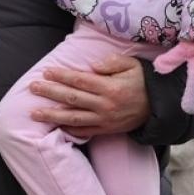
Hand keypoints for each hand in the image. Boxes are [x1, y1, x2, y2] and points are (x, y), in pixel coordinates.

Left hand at [28, 53, 150, 139]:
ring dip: (52, 115)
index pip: (80, 81)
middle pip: (72, 98)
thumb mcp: (132, 65)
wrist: (160, 106)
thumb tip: (93, 66)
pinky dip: (69, 130)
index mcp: (110, 87)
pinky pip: (85, 131)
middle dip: (50, 92)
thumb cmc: (143, 81)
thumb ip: (112, 63)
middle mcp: (105, 105)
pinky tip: (54, 126)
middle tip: (32, 88)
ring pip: (74, 118)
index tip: (46, 72)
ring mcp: (105, 120)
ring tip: (34, 113)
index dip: (62, 76)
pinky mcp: (106, 130)